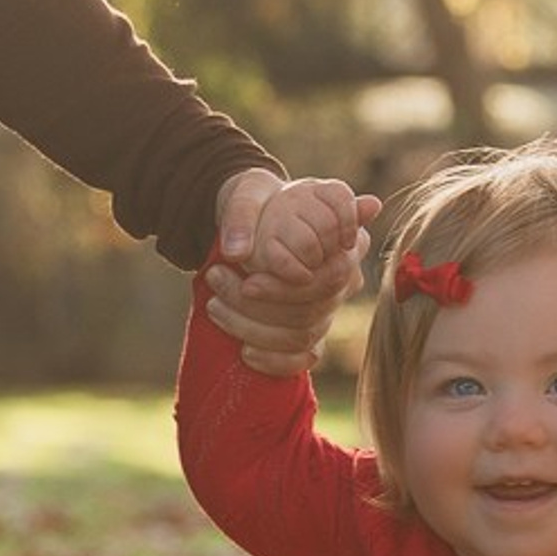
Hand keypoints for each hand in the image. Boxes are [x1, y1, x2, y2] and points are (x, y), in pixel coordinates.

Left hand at [207, 170, 379, 376]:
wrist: (257, 215)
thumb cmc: (258, 201)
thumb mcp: (248, 193)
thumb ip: (243, 212)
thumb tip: (235, 250)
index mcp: (339, 240)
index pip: (328, 280)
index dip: (286, 288)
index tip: (246, 281)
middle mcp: (342, 277)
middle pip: (312, 311)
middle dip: (259, 307)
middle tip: (217, 283)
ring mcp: (328, 306)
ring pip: (304, 335)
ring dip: (254, 328)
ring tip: (214, 305)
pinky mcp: (312, 330)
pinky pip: (304, 359)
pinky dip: (276, 362)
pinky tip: (245, 352)